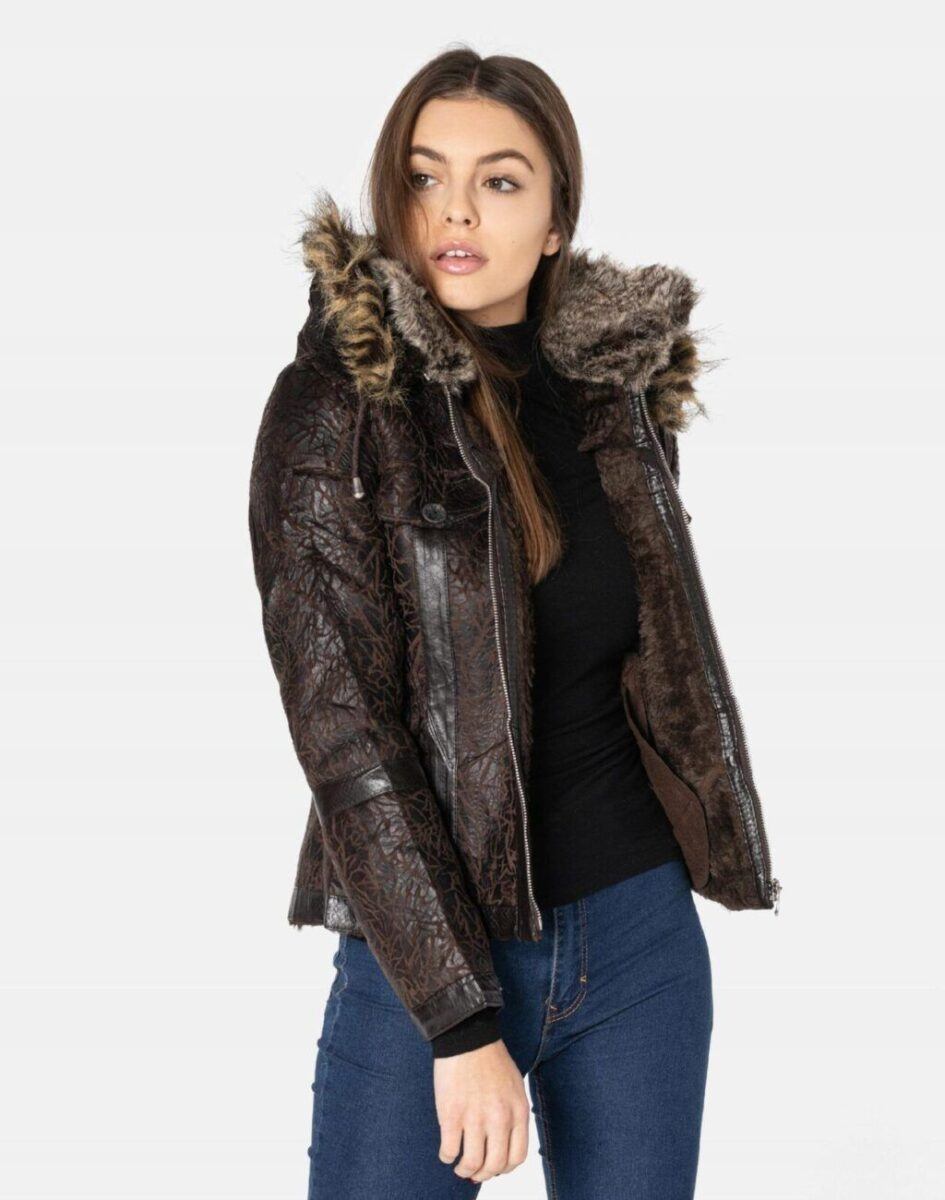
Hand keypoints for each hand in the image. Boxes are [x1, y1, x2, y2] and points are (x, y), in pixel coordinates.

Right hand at [434, 1039, 529, 1182]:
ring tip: (459, 1166)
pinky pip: (449, 1150)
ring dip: (464, 1170)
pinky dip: (447, 1156)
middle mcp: (499, 1119)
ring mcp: (475, 1118)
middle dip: (483, 1174)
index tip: (494, 1167)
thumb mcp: (514, 1087)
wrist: (468, 1036)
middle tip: (475, 1171)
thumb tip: (501, 1143)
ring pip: (472, 1163)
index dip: (504, 1168)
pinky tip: (446, 1152)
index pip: (516, 1157)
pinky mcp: (452, 1115)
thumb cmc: (491, 1059)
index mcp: (518, 1112)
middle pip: (494, 1165)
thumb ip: (512, 1115)